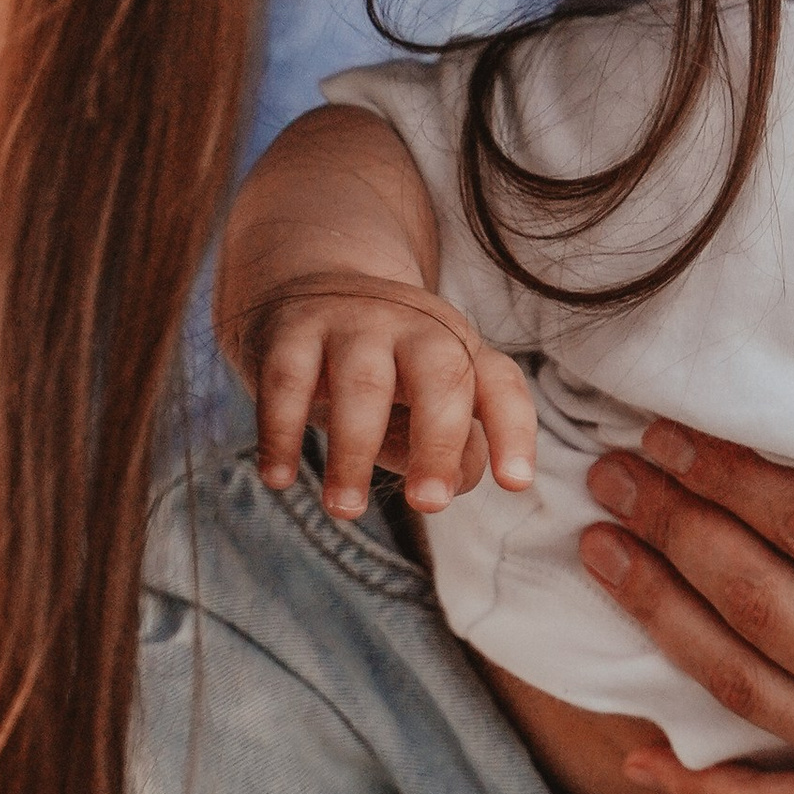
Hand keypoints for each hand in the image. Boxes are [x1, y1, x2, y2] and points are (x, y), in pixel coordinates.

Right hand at [238, 277, 535, 521]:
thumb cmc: (382, 369)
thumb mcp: (424, 406)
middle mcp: (415, 326)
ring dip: (353, 452)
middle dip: (437, 442)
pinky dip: (282, 433)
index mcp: (458, 347)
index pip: (500, 385)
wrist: (304, 283)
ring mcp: (354, 322)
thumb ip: (449, 449)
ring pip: (362, 383)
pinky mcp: (292, 329)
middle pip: (441, 375)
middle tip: (428, 505)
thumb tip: (453, 483)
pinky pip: (288, 381)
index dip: (513, 432)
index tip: (515, 484)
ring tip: (345, 510)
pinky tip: (279, 478)